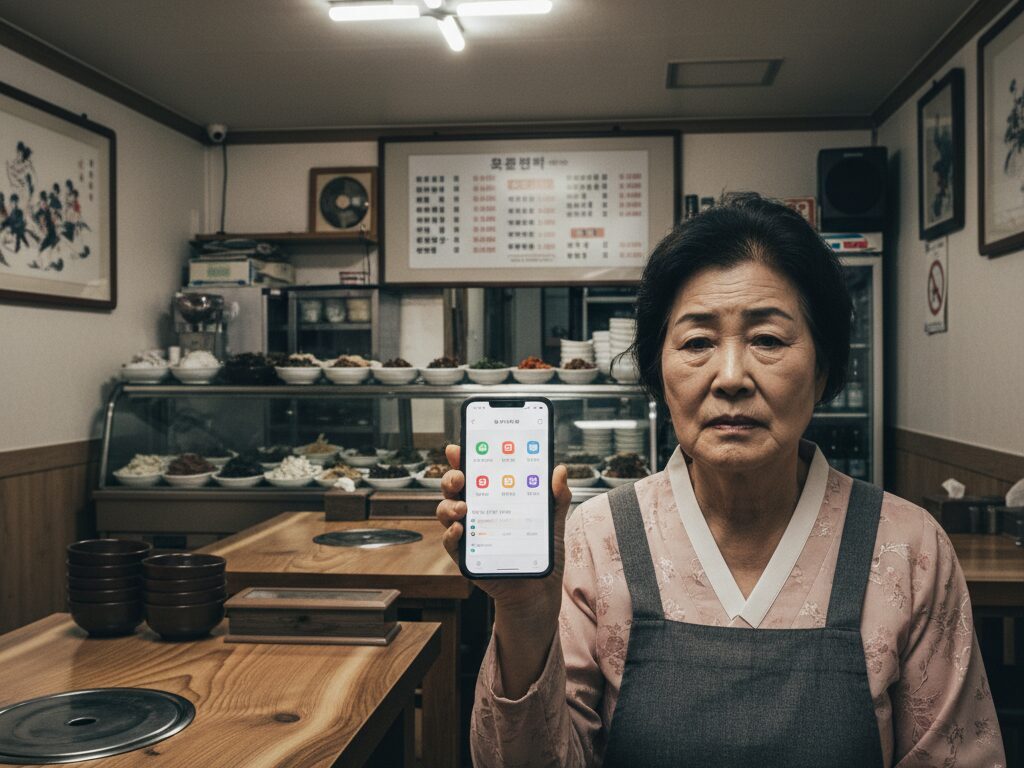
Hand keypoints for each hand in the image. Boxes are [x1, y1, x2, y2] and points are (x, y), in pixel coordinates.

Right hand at [436, 444, 570, 621]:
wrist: (538, 590)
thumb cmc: (541, 552)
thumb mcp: (553, 521)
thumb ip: (557, 497)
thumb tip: (559, 470)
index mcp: (493, 498)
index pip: (474, 473)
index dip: (462, 459)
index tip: (458, 448)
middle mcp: (476, 512)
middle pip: (454, 489)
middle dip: (451, 478)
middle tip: (461, 477)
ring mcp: (468, 533)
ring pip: (446, 512)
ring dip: (449, 506)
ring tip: (463, 508)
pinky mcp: (465, 556)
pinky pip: (450, 542)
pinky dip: (450, 534)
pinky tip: (460, 529)